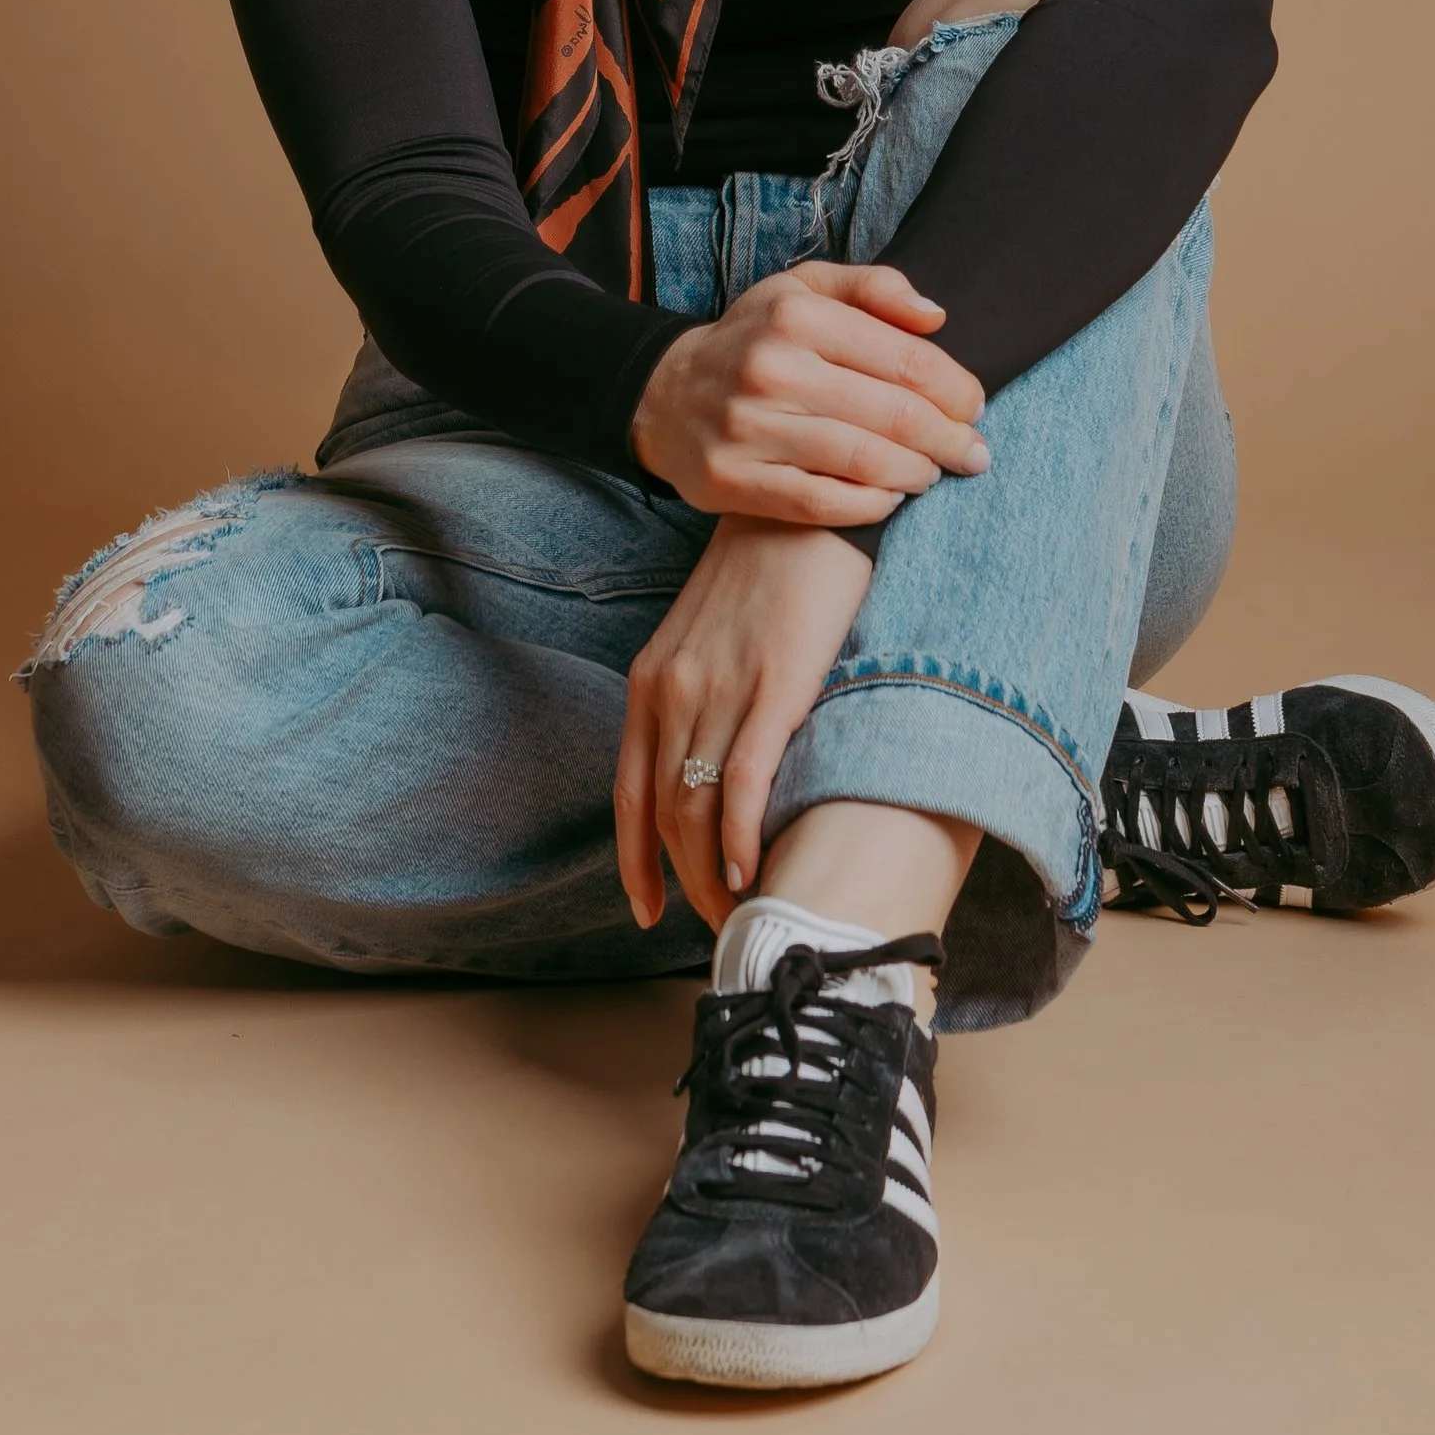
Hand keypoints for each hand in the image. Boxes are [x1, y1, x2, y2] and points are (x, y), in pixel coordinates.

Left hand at [616, 519, 876, 932]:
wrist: (805, 511)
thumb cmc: (765, 574)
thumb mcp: (706, 636)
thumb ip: (699, 697)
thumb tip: (710, 765)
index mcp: (651, 682)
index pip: (629, 796)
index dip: (635, 862)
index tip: (647, 910)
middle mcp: (672, 691)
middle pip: (665, 815)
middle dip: (683, 881)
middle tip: (715, 923)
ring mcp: (720, 689)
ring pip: (699, 810)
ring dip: (713, 875)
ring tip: (742, 910)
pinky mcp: (774, 686)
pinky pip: (744, 780)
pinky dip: (742, 835)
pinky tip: (754, 868)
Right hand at [629, 261, 988, 523]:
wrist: (665, 394)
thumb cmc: (755, 340)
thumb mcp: (804, 289)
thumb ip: (874, 288)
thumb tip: (935, 318)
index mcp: (797, 315)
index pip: (906, 358)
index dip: (955, 388)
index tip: (974, 407)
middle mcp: (772, 369)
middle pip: (893, 414)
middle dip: (948, 438)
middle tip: (972, 453)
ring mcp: (748, 427)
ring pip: (863, 461)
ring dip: (915, 472)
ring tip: (931, 473)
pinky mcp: (732, 480)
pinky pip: (821, 503)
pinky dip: (869, 506)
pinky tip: (888, 498)